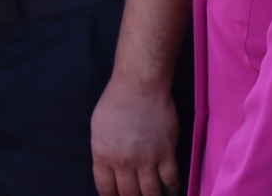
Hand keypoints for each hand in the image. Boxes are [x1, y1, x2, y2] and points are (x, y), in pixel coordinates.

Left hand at [91, 77, 179, 195]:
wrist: (139, 86)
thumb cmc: (116, 102)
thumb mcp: (98, 128)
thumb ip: (103, 151)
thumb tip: (109, 170)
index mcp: (102, 154)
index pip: (106, 189)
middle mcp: (123, 161)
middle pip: (129, 194)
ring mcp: (146, 158)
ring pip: (151, 193)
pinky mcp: (166, 153)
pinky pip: (171, 180)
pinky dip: (172, 189)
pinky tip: (171, 190)